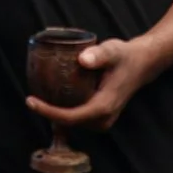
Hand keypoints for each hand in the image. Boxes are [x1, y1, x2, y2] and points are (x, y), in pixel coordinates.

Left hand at [25, 34, 159, 134]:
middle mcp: (103, 119)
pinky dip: (63, 110)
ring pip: (71, 122)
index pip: (71, 117)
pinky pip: (76, 118)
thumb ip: (99, 55)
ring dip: (55, 112)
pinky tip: (53, 98)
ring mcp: (102, 120)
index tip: (30, 101)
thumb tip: (83, 59)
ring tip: (39, 95)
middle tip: (31, 95)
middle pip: (68, 122)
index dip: (48, 112)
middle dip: (48, 112)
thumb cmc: (125, 56)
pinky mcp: (100, 117)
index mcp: (104, 106)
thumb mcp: (113, 50)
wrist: (141, 64)